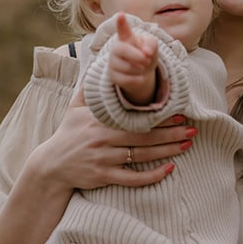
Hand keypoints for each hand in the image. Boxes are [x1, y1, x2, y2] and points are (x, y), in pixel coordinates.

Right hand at [31, 87, 196, 191]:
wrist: (50, 166)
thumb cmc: (67, 135)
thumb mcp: (74, 108)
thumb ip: (89, 89)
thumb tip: (100, 65)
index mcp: (100, 120)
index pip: (135, 117)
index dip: (159, 116)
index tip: (179, 113)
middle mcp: (103, 138)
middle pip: (144, 136)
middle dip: (171, 133)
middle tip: (192, 129)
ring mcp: (104, 159)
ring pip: (142, 155)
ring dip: (167, 151)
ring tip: (187, 144)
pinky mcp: (104, 176)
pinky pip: (132, 178)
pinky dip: (151, 175)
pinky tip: (169, 169)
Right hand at [108, 13, 158, 104]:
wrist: (142, 72)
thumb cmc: (145, 54)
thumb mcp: (152, 46)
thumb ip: (151, 44)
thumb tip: (146, 53)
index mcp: (126, 37)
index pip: (122, 29)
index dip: (121, 22)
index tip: (121, 15)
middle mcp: (116, 48)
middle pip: (123, 50)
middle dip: (137, 56)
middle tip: (147, 60)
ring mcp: (113, 62)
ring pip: (127, 67)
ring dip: (140, 69)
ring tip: (143, 67)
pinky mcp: (113, 76)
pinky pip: (126, 79)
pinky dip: (138, 79)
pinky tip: (141, 76)